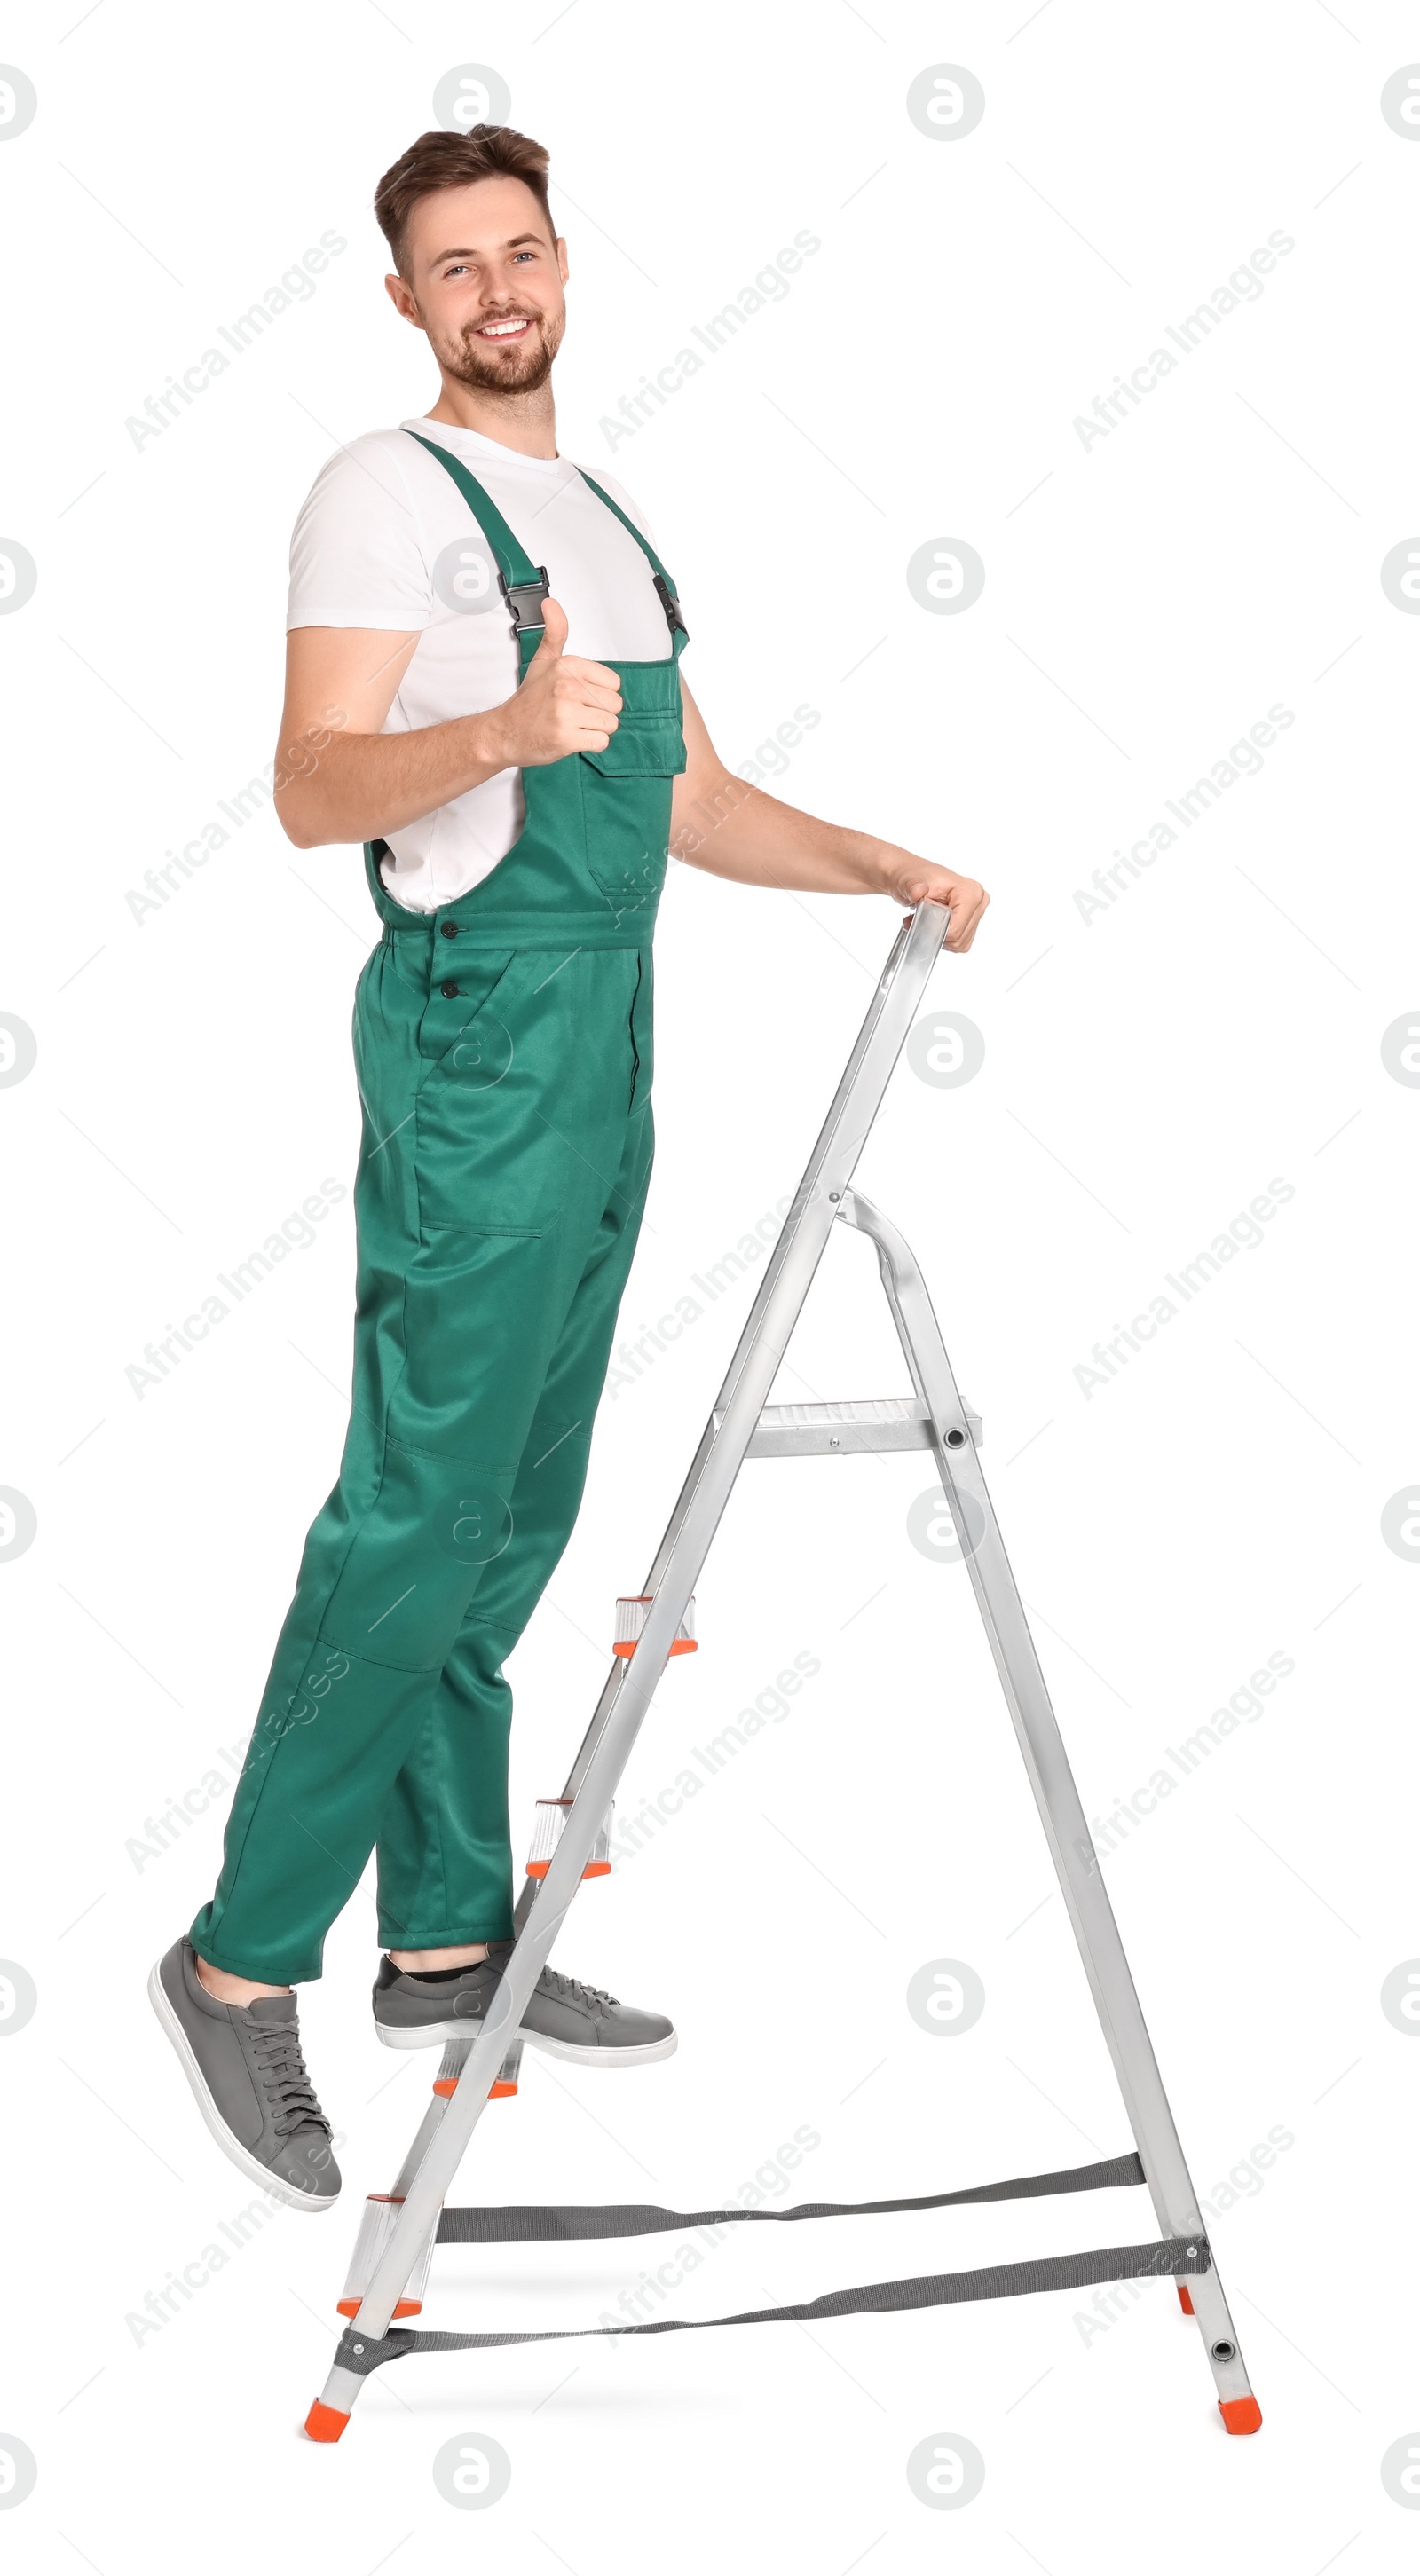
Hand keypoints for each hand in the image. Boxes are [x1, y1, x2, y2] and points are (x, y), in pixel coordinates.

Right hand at [483, 597, 622, 768]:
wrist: (506, 732)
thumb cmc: (529, 701)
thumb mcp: (543, 660)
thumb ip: (555, 632)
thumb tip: (551, 604)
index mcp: (568, 665)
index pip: (614, 683)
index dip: (599, 693)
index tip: (578, 695)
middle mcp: (567, 686)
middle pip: (615, 705)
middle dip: (599, 712)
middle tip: (574, 713)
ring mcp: (566, 713)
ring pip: (610, 724)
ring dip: (595, 729)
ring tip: (573, 724)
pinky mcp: (566, 738)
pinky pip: (601, 742)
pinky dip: (590, 745)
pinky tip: (573, 738)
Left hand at [883, 853, 989, 952]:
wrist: (913, 878)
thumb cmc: (914, 877)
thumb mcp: (908, 881)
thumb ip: (913, 888)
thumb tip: (917, 891)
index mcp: (970, 891)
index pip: (955, 930)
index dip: (934, 930)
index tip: (919, 917)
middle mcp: (979, 902)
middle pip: (958, 939)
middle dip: (935, 933)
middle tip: (919, 918)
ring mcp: (978, 913)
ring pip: (959, 944)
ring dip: (938, 936)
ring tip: (926, 919)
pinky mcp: (973, 923)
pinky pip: (960, 944)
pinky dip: (944, 939)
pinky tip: (934, 924)